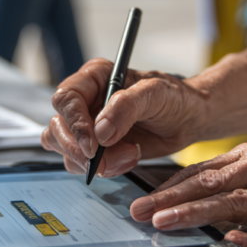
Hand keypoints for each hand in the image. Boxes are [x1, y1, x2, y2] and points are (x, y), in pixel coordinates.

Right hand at [40, 58, 209, 177]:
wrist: (188, 120)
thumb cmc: (174, 98)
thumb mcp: (155, 94)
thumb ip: (126, 106)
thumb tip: (100, 132)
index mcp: (95, 77)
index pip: (66, 98)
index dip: (74, 122)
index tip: (92, 144)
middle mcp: (86, 100)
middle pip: (58, 126)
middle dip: (78, 148)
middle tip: (102, 160)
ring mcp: (88, 125)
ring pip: (65, 148)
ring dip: (94, 161)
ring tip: (130, 155)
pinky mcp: (96, 147)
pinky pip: (83, 164)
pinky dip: (105, 168)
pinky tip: (129, 159)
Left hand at [127, 143, 246, 246]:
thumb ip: (232, 183)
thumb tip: (194, 200)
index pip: (199, 173)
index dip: (168, 187)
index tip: (140, 200)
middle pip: (208, 185)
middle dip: (171, 199)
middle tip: (140, 211)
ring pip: (233, 202)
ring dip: (197, 212)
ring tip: (168, 221)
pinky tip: (233, 241)